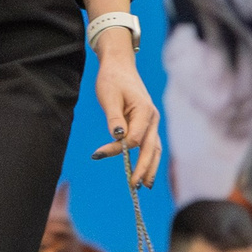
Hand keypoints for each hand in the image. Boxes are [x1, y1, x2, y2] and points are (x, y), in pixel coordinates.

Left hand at [85, 40, 162, 187]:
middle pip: (151, 148)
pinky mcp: (148, 124)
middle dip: (144, 168)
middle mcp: (153, 118)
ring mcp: (153, 122)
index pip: (133, 138)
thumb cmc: (112, 79)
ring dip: (151, 167)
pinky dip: (149, 159)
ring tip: (146, 185)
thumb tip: (119, 138)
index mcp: (145, 111)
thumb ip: (115, 118)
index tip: (96, 154)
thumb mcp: (109, 97)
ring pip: (155, 149)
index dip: (116, 149)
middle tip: (135, 185)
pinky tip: (146, 172)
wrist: (120, 65)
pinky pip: (151, 145)